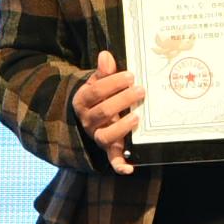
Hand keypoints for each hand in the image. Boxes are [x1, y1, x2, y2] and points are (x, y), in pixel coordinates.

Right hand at [72, 50, 144, 174]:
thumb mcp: (98, 82)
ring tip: (137, 116)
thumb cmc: (100, 96)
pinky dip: (120, 166)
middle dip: (122, 100)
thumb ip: (103, 71)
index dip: (112, 84)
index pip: (95, 92)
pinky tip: (130, 168)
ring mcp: (98, 137)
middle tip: (141, 91)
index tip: (130, 75)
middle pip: (103, 112)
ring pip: (105, 136)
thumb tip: (106, 55)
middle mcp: (88, 121)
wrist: (93, 116)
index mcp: (82, 101)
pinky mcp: (110, 150)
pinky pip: (112, 161)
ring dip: (122, 127)